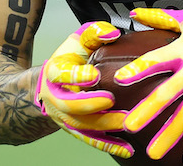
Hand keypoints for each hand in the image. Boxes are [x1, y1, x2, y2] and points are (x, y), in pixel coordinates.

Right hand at [34, 21, 133, 158]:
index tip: (94, 75)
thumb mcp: (79, 39)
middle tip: (110, 100)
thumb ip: (94, 32)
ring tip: (125, 122)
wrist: (55, 82)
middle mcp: (56, 98)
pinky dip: (109, 145)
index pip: (61, 75)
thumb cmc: (73, 57)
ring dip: (103, 126)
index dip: (76, 77)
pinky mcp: (78, 130)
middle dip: (89, 104)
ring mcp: (65, 117)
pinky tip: (127, 149)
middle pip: (69, 105)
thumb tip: (113, 34)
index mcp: (55, 72)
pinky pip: (92, 140)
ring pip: (82, 126)